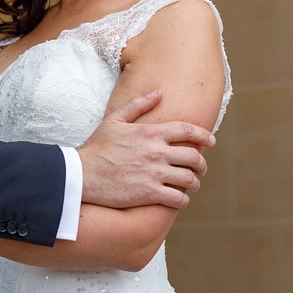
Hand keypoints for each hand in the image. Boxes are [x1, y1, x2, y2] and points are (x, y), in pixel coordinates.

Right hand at [78, 90, 215, 209]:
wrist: (81, 174)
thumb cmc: (97, 147)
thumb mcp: (114, 120)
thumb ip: (138, 105)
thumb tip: (159, 93)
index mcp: (150, 133)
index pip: (188, 131)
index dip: (204, 135)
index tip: (211, 141)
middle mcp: (157, 152)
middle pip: (194, 157)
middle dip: (201, 164)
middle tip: (199, 168)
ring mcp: (155, 174)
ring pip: (190, 179)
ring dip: (194, 183)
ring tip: (190, 184)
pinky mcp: (151, 193)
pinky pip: (179, 198)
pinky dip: (183, 199)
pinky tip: (178, 198)